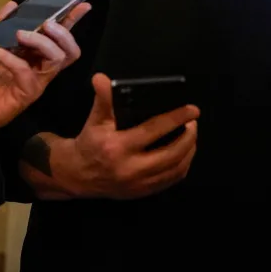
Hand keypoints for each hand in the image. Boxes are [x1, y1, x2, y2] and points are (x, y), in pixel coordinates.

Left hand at [0, 0, 91, 158]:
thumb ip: (0, 26)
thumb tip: (12, 5)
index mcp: (39, 57)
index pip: (62, 39)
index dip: (74, 22)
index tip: (83, 5)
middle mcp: (44, 69)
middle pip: (69, 51)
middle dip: (62, 33)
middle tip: (46, 23)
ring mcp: (38, 83)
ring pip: (55, 59)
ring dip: (40, 42)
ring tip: (19, 34)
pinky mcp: (27, 94)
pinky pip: (24, 71)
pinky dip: (8, 56)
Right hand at [50, 73, 199, 198]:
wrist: (77, 175)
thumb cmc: (89, 143)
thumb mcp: (95, 119)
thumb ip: (103, 98)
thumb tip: (101, 78)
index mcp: (119, 147)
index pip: (155, 130)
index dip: (177, 118)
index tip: (193, 110)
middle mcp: (130, 168)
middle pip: (172, 153)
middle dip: (189, 136)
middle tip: (194, 123)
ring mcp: (138, 184)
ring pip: (175, 169)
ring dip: (189, 151)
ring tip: (191, 136)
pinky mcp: (142, 193)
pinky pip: (170, 181)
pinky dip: (182, 166)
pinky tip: (184, 154)